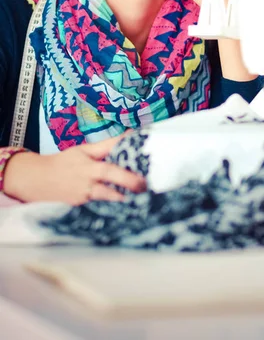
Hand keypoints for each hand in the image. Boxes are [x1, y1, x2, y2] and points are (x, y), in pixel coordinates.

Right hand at [3, 134, 145, 204]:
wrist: (37, 180)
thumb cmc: (64, 162)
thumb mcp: (83, 150)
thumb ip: (106, 145)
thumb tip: (129, 135)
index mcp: (89, 163)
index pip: (109, 159)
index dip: (125, 159)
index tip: (141, 161)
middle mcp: (87, 179)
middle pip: (109, 179)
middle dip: (127, 182)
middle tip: (144, 185)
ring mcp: (83, 195)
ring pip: (104, 197)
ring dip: (121, 198)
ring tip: (140, 199)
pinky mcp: (80, 207)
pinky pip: (98, 207)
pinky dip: (110, 208)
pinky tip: (125, 210)